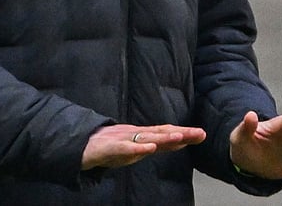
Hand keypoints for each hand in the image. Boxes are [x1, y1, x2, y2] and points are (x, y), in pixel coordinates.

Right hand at [81, 123, 206, 169]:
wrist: (80, 144)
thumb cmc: (106, 147)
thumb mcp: (130, 148)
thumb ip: (145, 147)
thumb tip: (162, 146)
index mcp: (141, 136)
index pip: (166, 134)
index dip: (184, 133)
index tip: (201, 134)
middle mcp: (135, 135)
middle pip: (161, 133)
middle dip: (181, 133)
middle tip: (200, 133)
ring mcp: (123, 139)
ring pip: (146, 138)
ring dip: (164, 137)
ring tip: (180, 137)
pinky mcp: (110, 147)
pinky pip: (126, 148)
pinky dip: (138, 148)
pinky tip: (150, 148)